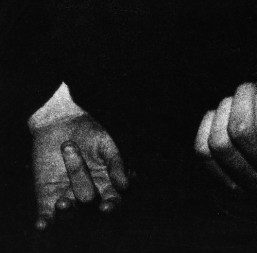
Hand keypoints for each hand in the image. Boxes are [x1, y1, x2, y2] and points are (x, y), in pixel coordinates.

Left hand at [31, 112, 128, 229]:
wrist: (59, 121)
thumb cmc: (87, 130)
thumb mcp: (103, 141)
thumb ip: (115, 161)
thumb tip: (125, 186)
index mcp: (106, 182)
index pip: (113, 201)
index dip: (111, 207)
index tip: (106, 206)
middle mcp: (88, 193)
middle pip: (89, 200)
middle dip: (81, 179)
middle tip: (71, 147)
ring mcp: (67, 196)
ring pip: (69, 212)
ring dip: (67, 211)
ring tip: (62, 203)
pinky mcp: (47, 197)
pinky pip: (46, 215)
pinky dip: (45, 222)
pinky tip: (41, 225)